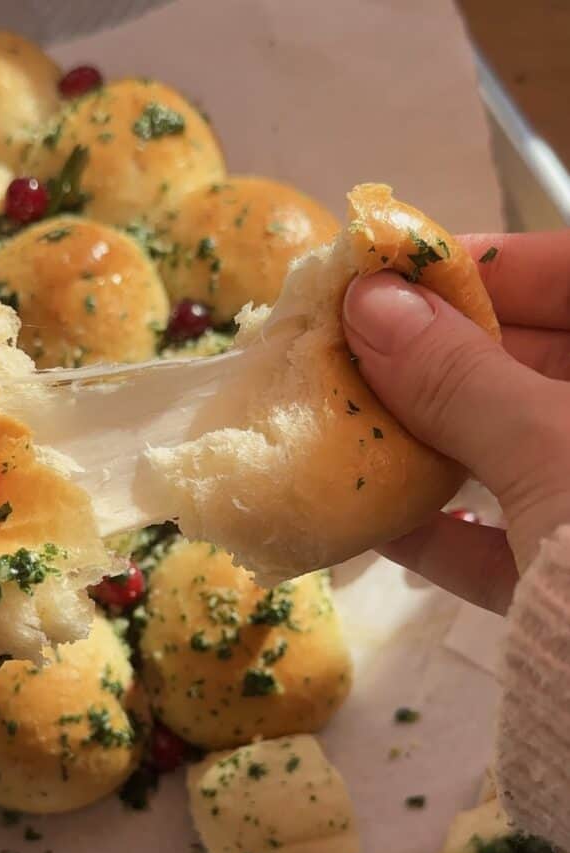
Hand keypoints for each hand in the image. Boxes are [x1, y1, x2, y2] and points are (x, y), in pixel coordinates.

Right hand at [343, 230, 569, 613]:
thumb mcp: (555, 451)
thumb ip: (460, 377)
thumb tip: (368, 303)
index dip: (484, 265)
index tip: (390, 273)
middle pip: (538, 368)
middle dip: (438, 362)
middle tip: (346, 352)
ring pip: (519, 457)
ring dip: (431, 448)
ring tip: (346, 428)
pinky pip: (512, 545)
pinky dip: (448, 535)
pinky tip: (376, 525)